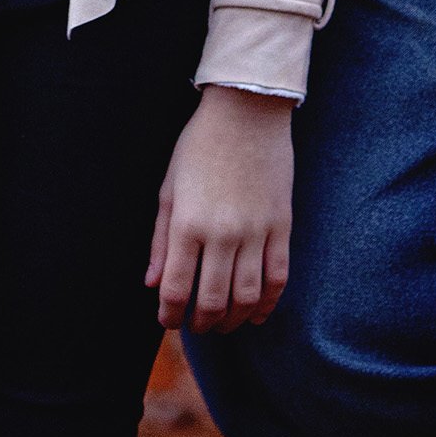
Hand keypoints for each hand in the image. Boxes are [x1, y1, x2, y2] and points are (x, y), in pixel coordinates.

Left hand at [147, 86, 294, 333]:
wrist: (247, 111)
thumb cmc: (200, 146)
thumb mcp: (169, 187)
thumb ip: (160, 239)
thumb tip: (153, 284)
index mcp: (188, 222)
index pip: (177, 288)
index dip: (170, 314)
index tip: (168, 320)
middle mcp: (222, 232)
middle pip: (213, 301)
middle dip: (202, 322)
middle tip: (197, 325)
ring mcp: (256, 231)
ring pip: (247, 297)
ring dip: (234, 320)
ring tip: (224, 324)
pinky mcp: (282, 226)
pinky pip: (278, 278)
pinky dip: (268, 304)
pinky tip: (257, 314)